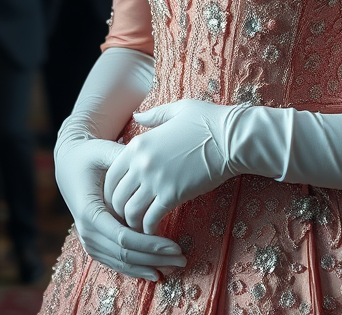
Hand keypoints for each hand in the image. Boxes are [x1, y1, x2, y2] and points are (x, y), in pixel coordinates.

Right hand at [55, 136, 186, 281]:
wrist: (71, 165)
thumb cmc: (91, 156)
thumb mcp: (105, 153)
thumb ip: (125, 163)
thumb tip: (150, 169)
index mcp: (89, 211)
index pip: (123, 237)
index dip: (150, 245)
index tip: (176, 246)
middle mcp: (87, 231)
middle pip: (125, 254)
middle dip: (155, 259)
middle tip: (182, 259)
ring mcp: (89, 240)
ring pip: (121, 262)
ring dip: (148, 266)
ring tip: (174, 266)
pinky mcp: (95, 243)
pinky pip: (115, 261)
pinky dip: (135, 268)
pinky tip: (155, 271)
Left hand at [103, 100, 244, 233]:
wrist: (231, 137)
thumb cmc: (208, 121)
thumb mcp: (177, 110)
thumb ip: (153, 115)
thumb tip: (137, 115)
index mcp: (139, 144)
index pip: (110, 175)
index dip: (111, 192)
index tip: (120, 200)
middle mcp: (142, 163)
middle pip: (116, 197)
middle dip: (119, 212)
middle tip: (128, 219)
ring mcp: (156, 180)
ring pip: (130, 212)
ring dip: (133, 223)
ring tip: (141, 227)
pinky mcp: (172, 195)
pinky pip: (150, 220)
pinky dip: (149, 230)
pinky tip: (155, 231)